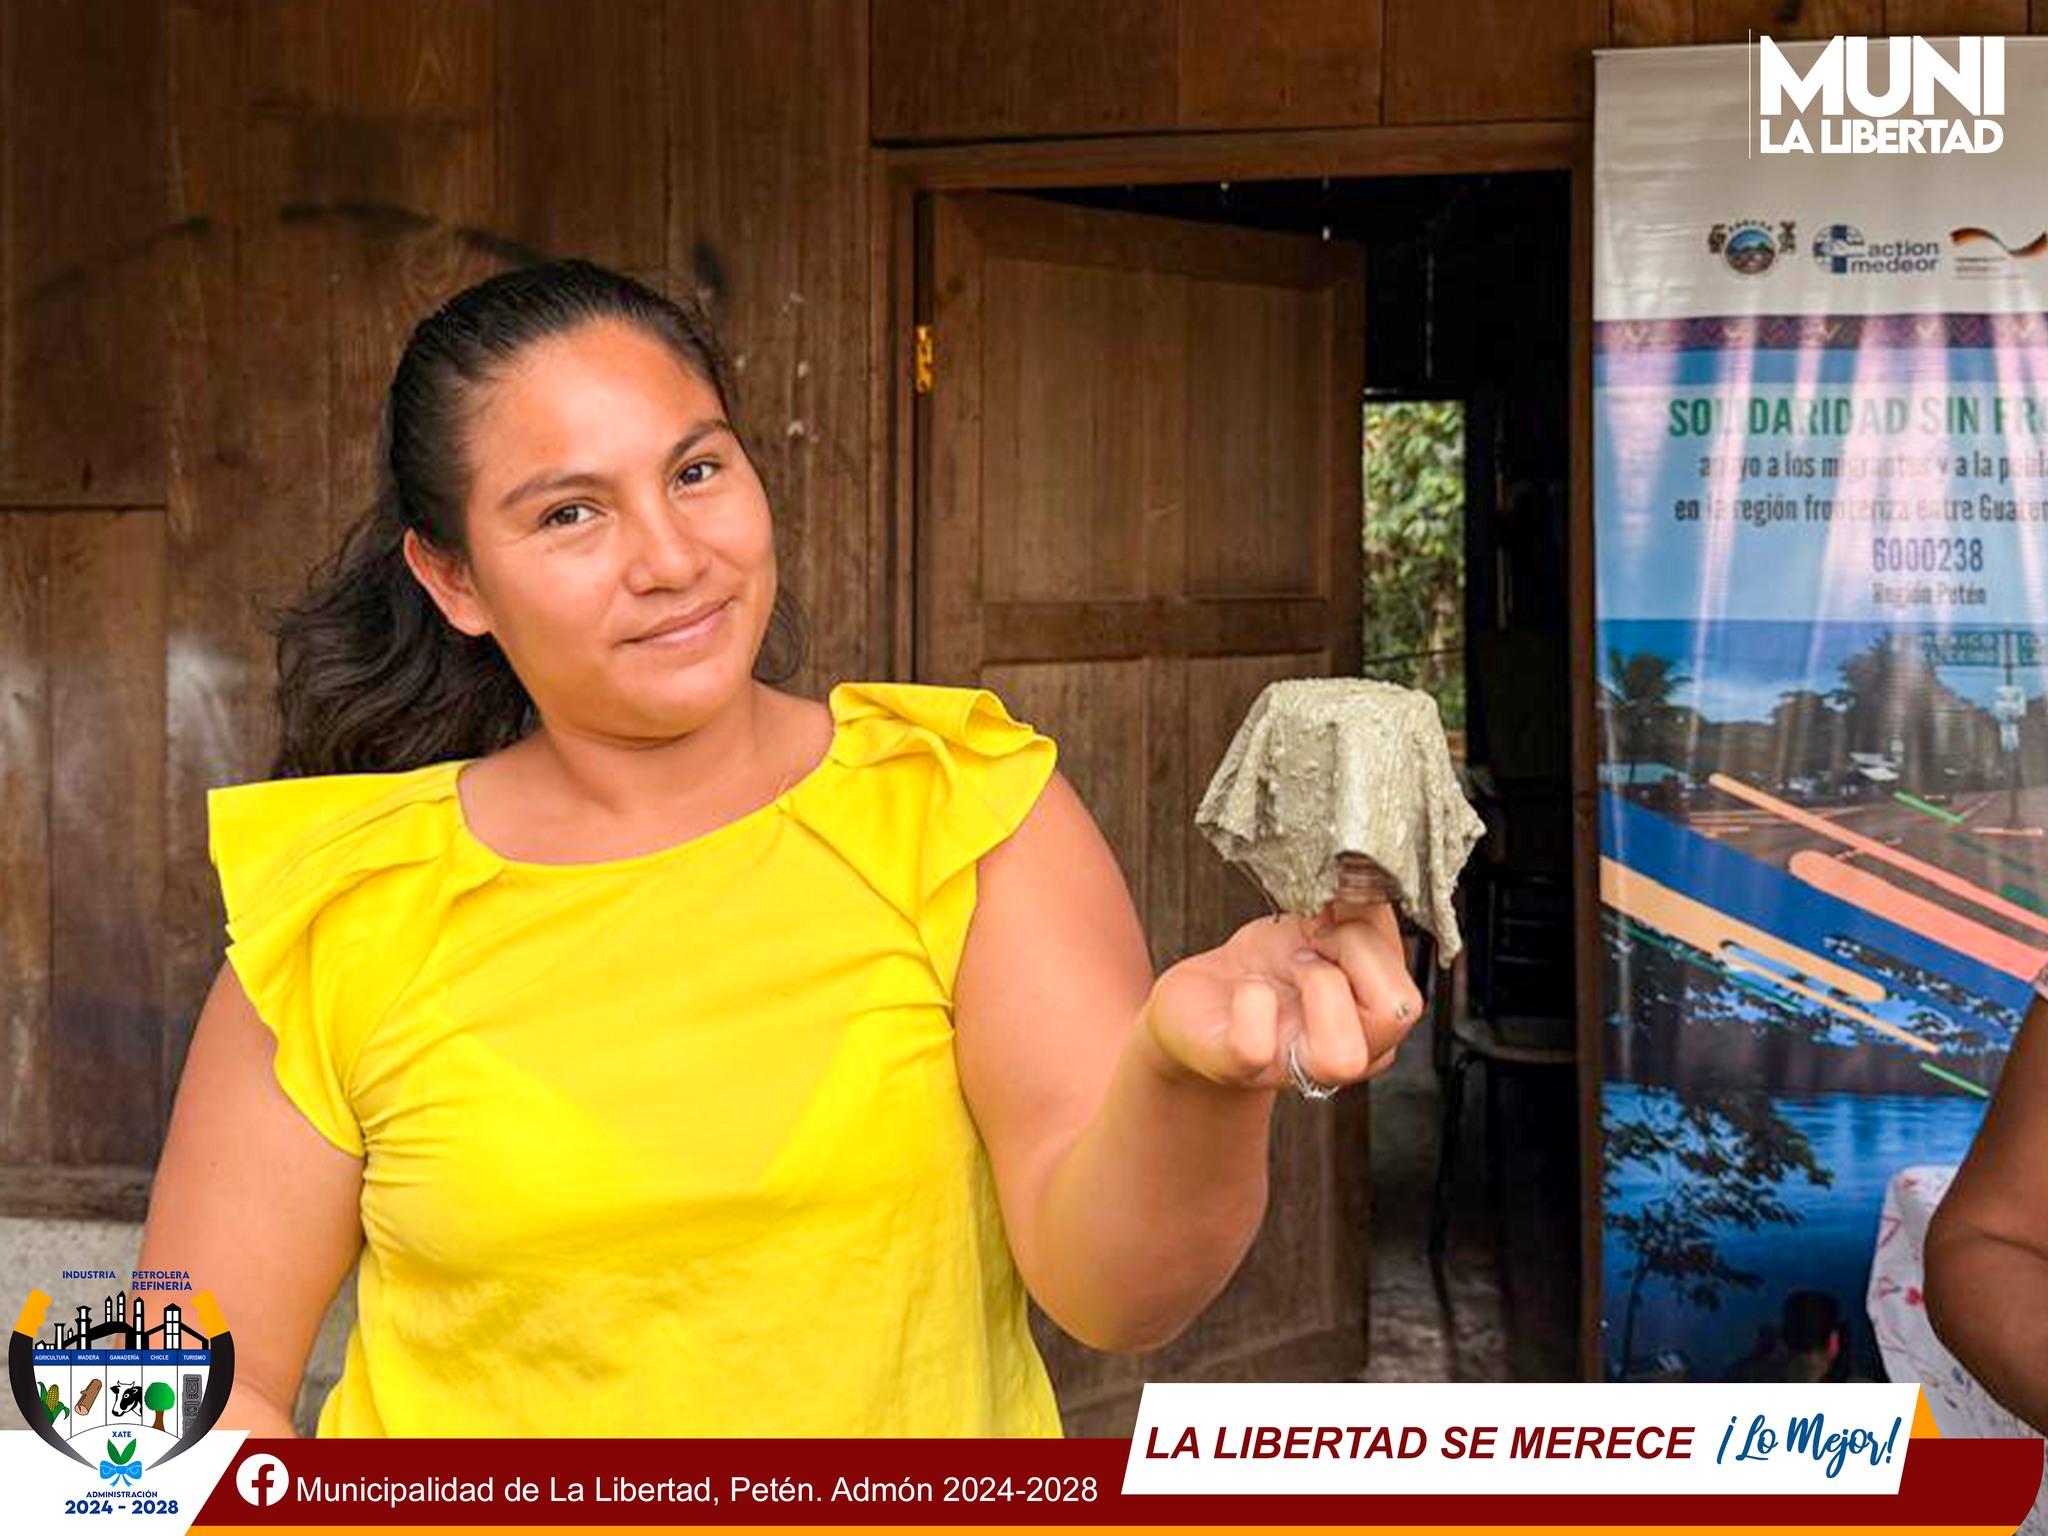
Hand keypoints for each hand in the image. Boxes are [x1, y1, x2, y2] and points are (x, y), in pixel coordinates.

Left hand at [1140, 895, 1424, 1094]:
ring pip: (1342, 1056)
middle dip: (1353, 954)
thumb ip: (1360, 908)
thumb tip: (1369, 874)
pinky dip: (1251, 1003)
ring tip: (1291, 967)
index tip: (1335, 921)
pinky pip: (1257, 1046)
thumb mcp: (1322, 927)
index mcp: (1370, 1020)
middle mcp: (1344, 1052)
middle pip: (1394, 1018)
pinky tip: (1248, 987)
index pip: (1407, 998)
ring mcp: (1292, 1065)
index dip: (1374, 943)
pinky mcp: (1236, 1065)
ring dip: (1319, 985)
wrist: (1205, 998)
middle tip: (1314, 944)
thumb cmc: (1267, 965)